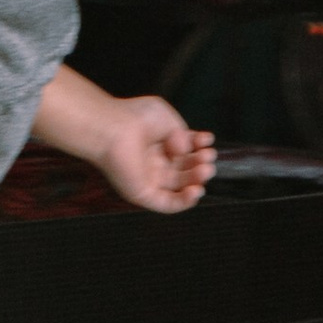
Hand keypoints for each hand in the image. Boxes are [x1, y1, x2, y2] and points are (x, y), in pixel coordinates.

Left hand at [89, 94, 215, 214]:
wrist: (115, 128)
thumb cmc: (135, 117)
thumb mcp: (167, 117)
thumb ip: (182, 134)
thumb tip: (187, 149)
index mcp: (158, 144)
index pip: (184, 151)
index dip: (198, 147)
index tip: (207, 140)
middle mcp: (153, 163)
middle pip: (185, 170)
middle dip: (200, 164)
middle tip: (208, 156)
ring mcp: (148, 179)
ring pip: (179, 188)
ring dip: (196, 181)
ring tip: (206, 169)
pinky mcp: (144, 194)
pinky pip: (168, 204)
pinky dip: (185, 202)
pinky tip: (196, 191)